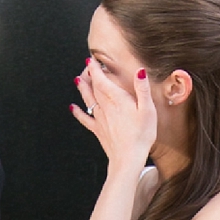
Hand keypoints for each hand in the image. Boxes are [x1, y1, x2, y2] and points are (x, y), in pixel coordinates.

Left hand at [71, 58, 154, 172]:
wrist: (128, 158)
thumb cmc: (141, 135)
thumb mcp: (148, 110)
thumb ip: (142, 89)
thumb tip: (140, 71)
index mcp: (117, 100)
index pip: (102, 80)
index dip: (95, 69)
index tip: (92, 60)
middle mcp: (105, 107)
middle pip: (93, 87)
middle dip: (89, 75)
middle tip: (87, 66)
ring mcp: (100, 119)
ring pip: (88, 99)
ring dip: (82, 89)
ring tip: (78, 80)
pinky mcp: (98, 130)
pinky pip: (85, 119)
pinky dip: (78, 112)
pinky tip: (72, 107)